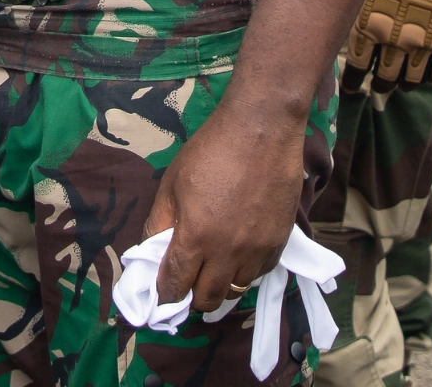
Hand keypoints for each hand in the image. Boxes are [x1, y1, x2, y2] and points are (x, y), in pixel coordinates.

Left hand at [142, 100, 303, 311]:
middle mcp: (228, 251)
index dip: (165, 294)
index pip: (176, 283)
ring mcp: (258, 249)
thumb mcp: (172, 184)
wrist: (261, 132)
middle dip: (192, 299)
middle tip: (185, 289)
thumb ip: (160, 222)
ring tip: (210, 275)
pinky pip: (260, 274)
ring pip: (237, 290)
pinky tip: (236, 259)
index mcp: (196, 236)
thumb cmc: (210, 152)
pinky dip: (245, 274)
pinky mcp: (280, 243)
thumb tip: (151, 250)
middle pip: (208, 298)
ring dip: (220, 288)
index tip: (161, 295)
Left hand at [342, 0, 431, 84]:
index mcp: (369, 27)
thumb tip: (338, 26)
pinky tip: (424, 76)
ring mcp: (425, 43)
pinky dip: (430, 77)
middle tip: (377, 85)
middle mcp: (396, 40)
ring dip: (402, 84)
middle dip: (379, 83)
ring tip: (398, 83)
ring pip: (411, 80)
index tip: (351, 87)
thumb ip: (356, 11)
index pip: (356, 67)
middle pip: (384, 77)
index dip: (353, 81)